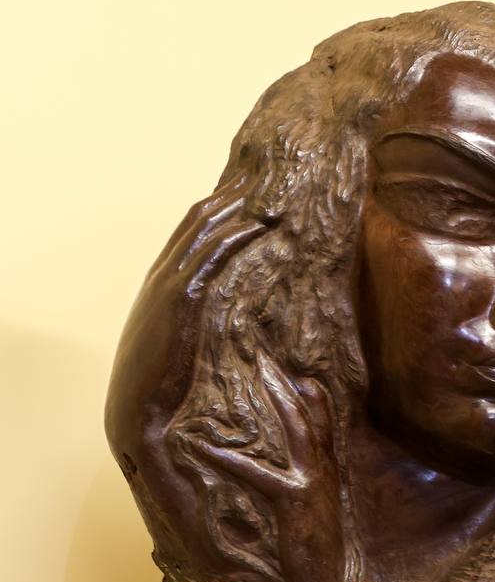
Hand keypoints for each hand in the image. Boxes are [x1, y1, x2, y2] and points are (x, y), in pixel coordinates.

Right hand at [105, 173, 267, 451]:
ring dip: (238, 208)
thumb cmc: (158, 380)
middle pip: (197, 218)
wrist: (138, 405)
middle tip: (261, 176)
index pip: (189, 229)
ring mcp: (170, 283)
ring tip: (268, 191)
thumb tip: (211, 315)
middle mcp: (163, 273)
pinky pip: (212, 256)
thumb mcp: (172, 339)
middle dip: (229, 194)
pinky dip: (235, 235)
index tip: (244, 190)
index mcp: (160, 281)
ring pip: (205, 230)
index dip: (217, 205)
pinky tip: (259, 224)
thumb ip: (188, 318)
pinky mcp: (183, 298)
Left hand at [171, 351, 352, 581]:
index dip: (311, 396)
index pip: (321, 425)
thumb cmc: (317, 563)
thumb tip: (279, 478)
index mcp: (325, 476)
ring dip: (279, 396)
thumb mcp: (312, 519)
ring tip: (258, 370)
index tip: (298, 371)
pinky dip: (230, 460)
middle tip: (265, 353)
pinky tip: (203, 447)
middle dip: (287, 383)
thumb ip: (299, 492)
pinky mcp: (296, 502)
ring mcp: (313, 484)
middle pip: (309, 414)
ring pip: (299, 428)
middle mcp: (324, 473)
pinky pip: (261, 474)